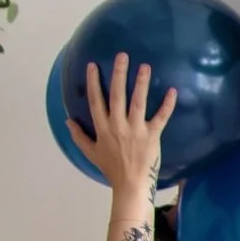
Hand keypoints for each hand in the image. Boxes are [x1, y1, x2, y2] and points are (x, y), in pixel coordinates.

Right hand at [72, 54, 176, 199]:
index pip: (96, 101)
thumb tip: (67, 121)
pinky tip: (172, 91)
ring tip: (145, 66)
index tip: (93, 65)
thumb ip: (79, 135)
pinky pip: (161, 117)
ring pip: (138, 102)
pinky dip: (168, 105)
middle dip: (119, 74)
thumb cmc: (111, 169)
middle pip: (117, 95)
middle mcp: (118, 126)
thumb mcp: (90, 152)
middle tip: (122, 56)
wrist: (131, 185)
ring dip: (141, 83)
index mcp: (102, 128)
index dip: (93, 82)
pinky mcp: (152, 136)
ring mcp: (136, 130)